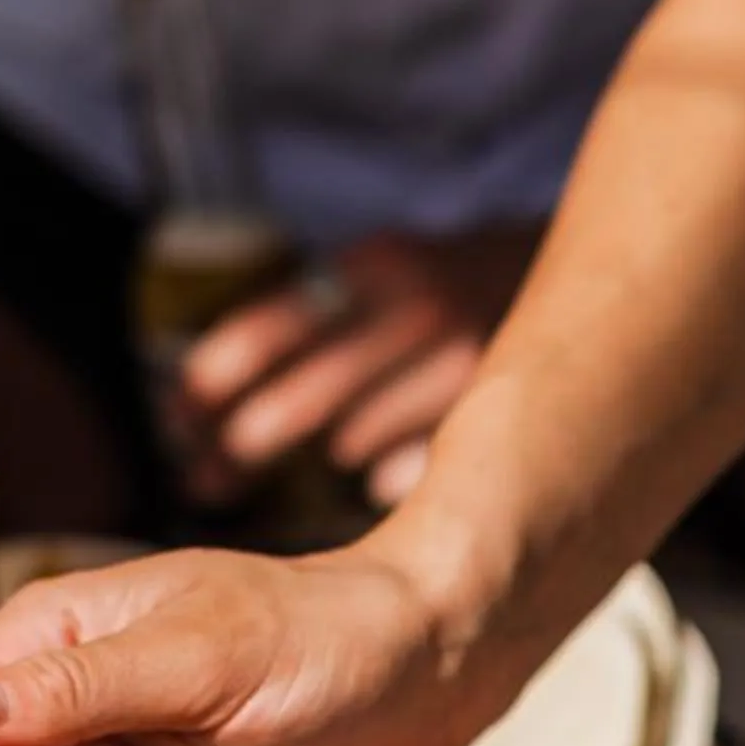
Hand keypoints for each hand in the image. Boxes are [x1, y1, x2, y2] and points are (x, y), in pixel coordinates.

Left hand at [178, 224, 540, 509]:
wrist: (566, 272)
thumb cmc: (437, 289)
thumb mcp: (374, 274)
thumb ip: (308, 316)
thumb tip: (199, 395)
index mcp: (376, 266)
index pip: (274, 327)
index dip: (215, 376)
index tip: (177, 415)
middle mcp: (420, 312)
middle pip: (306, 401)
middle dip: (243, 445)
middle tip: (204, 478)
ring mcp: (464, 366)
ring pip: (354, 443)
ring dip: (313, 464)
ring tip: (294, 479)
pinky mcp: (494, 415)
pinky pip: (407, 472)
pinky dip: (377, 478)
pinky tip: (368, 476)